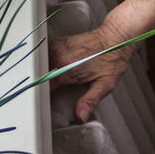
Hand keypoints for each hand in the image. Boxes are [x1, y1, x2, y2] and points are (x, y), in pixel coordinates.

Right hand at [48, 0, 154, 122]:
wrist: (117, 36)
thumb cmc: (113, 59)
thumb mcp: (105, 84)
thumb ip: (90, 101)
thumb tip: (80, 117)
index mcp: (67, 71)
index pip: (43, 88)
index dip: (40, 97)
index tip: (40, 102)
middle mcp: (59, 57)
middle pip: (38, 75)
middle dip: (37, 83)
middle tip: (39, 91)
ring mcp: (58, 47)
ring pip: (37, 62)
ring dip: (37, 71)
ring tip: (40, 79)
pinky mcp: (59, 41)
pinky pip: (43, 52)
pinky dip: (41, 59)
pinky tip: (46, 65)